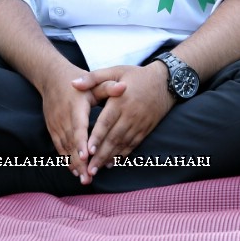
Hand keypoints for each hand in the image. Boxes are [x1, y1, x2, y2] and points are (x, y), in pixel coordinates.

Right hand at [38, 64, 124, 183]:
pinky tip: (75, 171)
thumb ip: (108, 87)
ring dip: (74, 164)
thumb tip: (124, 87)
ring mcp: (56, 125)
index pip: (78, 127)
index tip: (87, 156)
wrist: (52, 78)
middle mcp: (64, 117)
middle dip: (79, 162)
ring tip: (84, 179)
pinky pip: (59, 147)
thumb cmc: (78, 83)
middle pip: (71, 143)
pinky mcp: (52, 129)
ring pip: (65, 148)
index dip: (81, 142)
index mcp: (76, 107)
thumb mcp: (93, 82)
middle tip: (88, 178)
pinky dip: (66, 160)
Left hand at [73, 63, 173, 180]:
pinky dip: (122, 155)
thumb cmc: (136, 76)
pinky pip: (133, 145)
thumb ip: (93, 77)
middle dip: (100, 155)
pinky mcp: (145, 130)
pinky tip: (112, 164)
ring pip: (122, 144)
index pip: (106, 122)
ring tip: (96, 170)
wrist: (165, 82)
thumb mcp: (115, 70)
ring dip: (109, 158)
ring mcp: (139, 124)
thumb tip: (73, 84)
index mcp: (120, 100)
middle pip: (113, 138)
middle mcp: (130, 115)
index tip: (87, 150)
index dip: (97, 137)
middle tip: (88, 169)